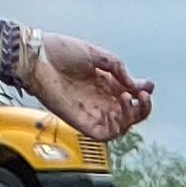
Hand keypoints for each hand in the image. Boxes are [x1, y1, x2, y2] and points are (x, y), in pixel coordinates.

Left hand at [25, 30, 150, 138]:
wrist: (37, 58)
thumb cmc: (59, 52)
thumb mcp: (95, 53)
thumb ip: (117, 67)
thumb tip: (134, 85)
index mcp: (106, 84)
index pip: (131, 95)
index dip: (143, 93)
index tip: (148, 86)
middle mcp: (102, 100)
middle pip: (131, 114)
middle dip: (143, 107)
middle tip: (143, 96)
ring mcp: (94, 112)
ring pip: (123, 126)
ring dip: (133, 116)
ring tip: (129, 99)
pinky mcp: (84, 123)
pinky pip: (107, 134)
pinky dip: (118, 127)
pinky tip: (119, 110)